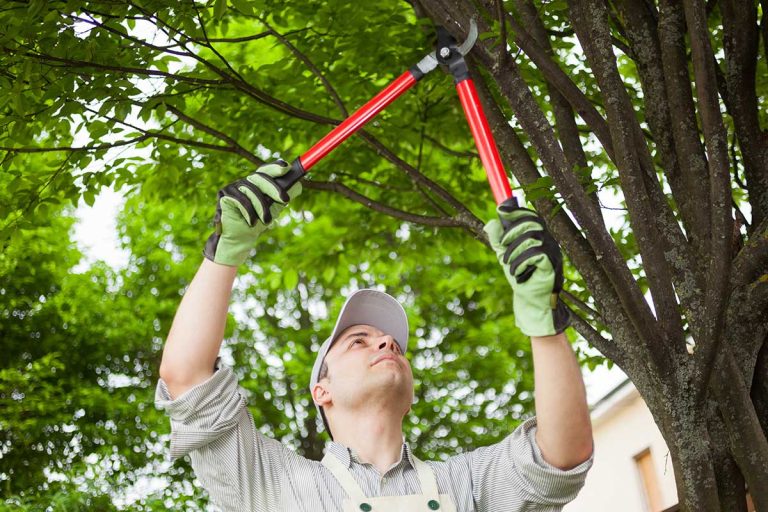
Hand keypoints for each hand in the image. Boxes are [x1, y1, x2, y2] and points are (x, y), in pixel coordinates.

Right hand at [203, 161, 301, 265]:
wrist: (241, 238)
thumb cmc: (258, 222)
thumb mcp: (274, 208)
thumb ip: (283, 195)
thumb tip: (298, 185)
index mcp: (257, 183)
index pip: (266, 170)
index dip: (275, 167)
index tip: (287, 167)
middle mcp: (244, 181)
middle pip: (260, 177)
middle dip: (274, 188)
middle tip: (285, 200)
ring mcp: (233, 187)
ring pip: (251, 190)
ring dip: (261, 208)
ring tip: (266, 221)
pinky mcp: (224, 195)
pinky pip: (240, 199)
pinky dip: (248, 212)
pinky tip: (250, 222)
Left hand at [483, 197, 569, 336]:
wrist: (530, 301)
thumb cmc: (520, 277)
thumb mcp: (505, 256)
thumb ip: (498, 240)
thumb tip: (491, 222)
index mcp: (539, 237)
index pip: (531, 216)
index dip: (517, 211)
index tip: (501, 211)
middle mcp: (549, 241)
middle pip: (532, 223)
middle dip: (512, 232)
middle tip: (502, 247)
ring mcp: (553, 252)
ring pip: (531, 238)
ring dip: (514, 251)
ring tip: (508, 265)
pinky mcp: (553, 265)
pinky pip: (535, 254)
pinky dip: (521, 262)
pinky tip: (517, 273)